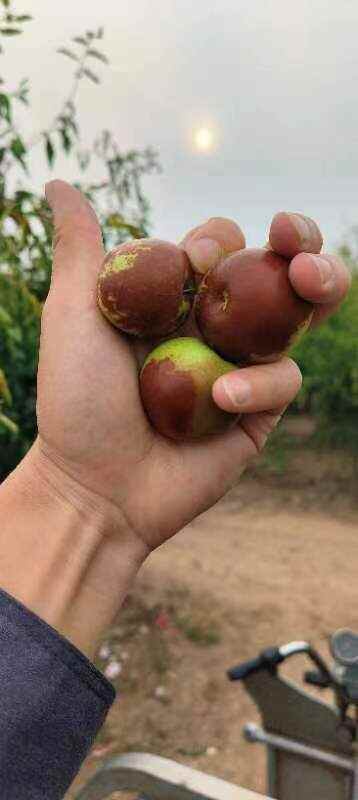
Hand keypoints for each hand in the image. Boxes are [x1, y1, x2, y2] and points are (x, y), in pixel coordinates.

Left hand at [32, 183, 349, 556]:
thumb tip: (58, 184)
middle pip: (273, 274)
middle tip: (294, 237)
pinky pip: (284, 380)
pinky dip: (259, 383)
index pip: (219, 249)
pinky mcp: (260, 412)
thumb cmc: (76, 401)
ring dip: (315, 288)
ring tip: (308, 277)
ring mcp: (241, 369)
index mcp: (175, 302)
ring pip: (299, 318)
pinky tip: (222, 397)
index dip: (219, 241)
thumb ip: (82, 250)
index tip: (198, 258)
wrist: (94, 487)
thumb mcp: (72, 316)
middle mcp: (214, 329)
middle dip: (298, 244)